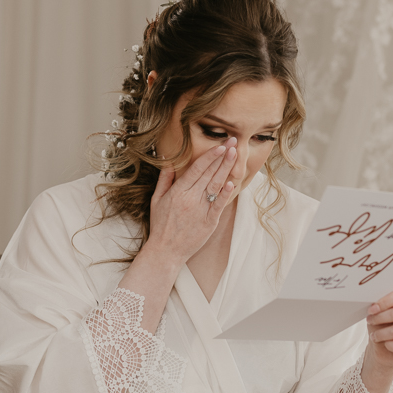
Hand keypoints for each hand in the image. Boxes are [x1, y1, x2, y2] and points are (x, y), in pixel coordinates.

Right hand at [143, 140, 237, 269]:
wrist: (165, 251)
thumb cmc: (161, 225)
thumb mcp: (156, 200)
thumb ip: (164, 180)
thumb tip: (168, 161)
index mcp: (178, 192)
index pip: (196, 169)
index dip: (209, 156)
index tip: (220, 145)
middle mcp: (190, 198)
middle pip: (208, 173)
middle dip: (222, 156)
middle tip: (233, 141)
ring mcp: (200, 210)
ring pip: (215, 185)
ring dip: (226, 168)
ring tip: (235, 154)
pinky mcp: (209, 222)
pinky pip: (218, 205)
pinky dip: (225, 193)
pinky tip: (232, 182)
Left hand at [364, 286, 392, 375]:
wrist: (384, 348)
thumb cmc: (383, 324)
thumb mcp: (381, 309)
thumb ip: (382, 297)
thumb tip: (374, 287)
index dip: (386, 300)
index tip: (372, 308)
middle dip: (380, 317)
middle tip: (369, 320)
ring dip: (381, 333)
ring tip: (374, 335)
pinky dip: (391, 346)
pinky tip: (386, 344)